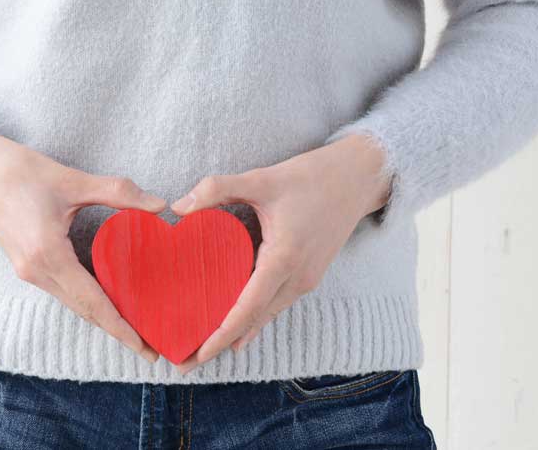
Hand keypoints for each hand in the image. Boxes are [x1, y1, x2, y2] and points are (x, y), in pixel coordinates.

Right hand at [0, 122, 165, 363]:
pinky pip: (63, 291)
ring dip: (103, 318)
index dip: (121, 327)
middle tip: (151, 349)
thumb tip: (159, 206)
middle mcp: (36, 271)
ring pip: (73, 303)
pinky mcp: (27, 265)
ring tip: (136, 328)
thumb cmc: (20, 172)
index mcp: (48, 254)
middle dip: (118, 331)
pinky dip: (87, 301)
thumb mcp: (73, 180)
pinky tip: (108, 299)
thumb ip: (118, 192)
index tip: (145, 348)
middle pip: (84, 311)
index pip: (92, 301)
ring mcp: (28, 271)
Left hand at [169, 133, 391, 373]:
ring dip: (237, 333)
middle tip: (186, 360)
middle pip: (254, 321)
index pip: (248, 308)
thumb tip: (178, 207)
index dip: (221, 334)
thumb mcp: (262, 178)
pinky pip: (276, 304)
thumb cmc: (312, 177)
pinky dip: (254, 317)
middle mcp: (298, 278)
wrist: (359, 177)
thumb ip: (218, 189)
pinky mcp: (309, 275)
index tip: (197, 353)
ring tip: (203, 346)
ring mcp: (306, 280)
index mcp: (285, 258)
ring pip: (266, 315)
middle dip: (220, 343)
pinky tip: (235, 326)